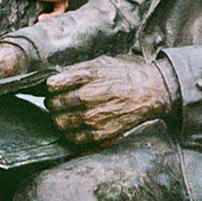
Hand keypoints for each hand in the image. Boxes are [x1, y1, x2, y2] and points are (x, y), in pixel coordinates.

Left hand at [45, 55, 171, 147]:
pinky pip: (73, 138)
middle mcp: (88, 96)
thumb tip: (54, 76)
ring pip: (59, 123)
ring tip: (67, 113)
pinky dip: (70, 132)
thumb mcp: (100, 62)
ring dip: (59, 118)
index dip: (50, 86)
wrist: (151, 92)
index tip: (54, 87)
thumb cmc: (124, 74)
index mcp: (86, 76)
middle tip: (59, 101)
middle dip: (53, 102)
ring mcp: (94, 117)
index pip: (52, 84)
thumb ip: (76, 70)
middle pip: (53, 104)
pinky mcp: (100, 134)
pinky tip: (77, 125)